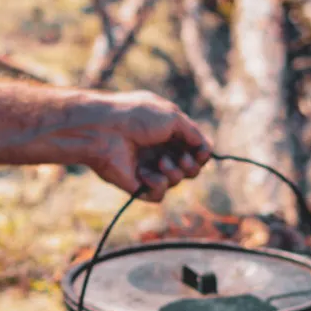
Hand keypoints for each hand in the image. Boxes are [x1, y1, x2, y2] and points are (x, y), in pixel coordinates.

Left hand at [64, 91, 212, 200]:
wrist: (104, 130)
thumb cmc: (137, 116)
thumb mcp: (172, 116)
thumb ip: (193, 133)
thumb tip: (206, 148)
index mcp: (167, 133)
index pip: (194, 149)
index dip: (201, 153)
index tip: (201, 151)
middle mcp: (159, 151)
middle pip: (190, 168)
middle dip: (192, 165)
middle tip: (182, 159)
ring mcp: (148, 168)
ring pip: (176, 181)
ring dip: (174, 172)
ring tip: (161, 161)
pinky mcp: (137, 185)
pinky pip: (158, 194)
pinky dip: (156, 185)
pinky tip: (144, 174)